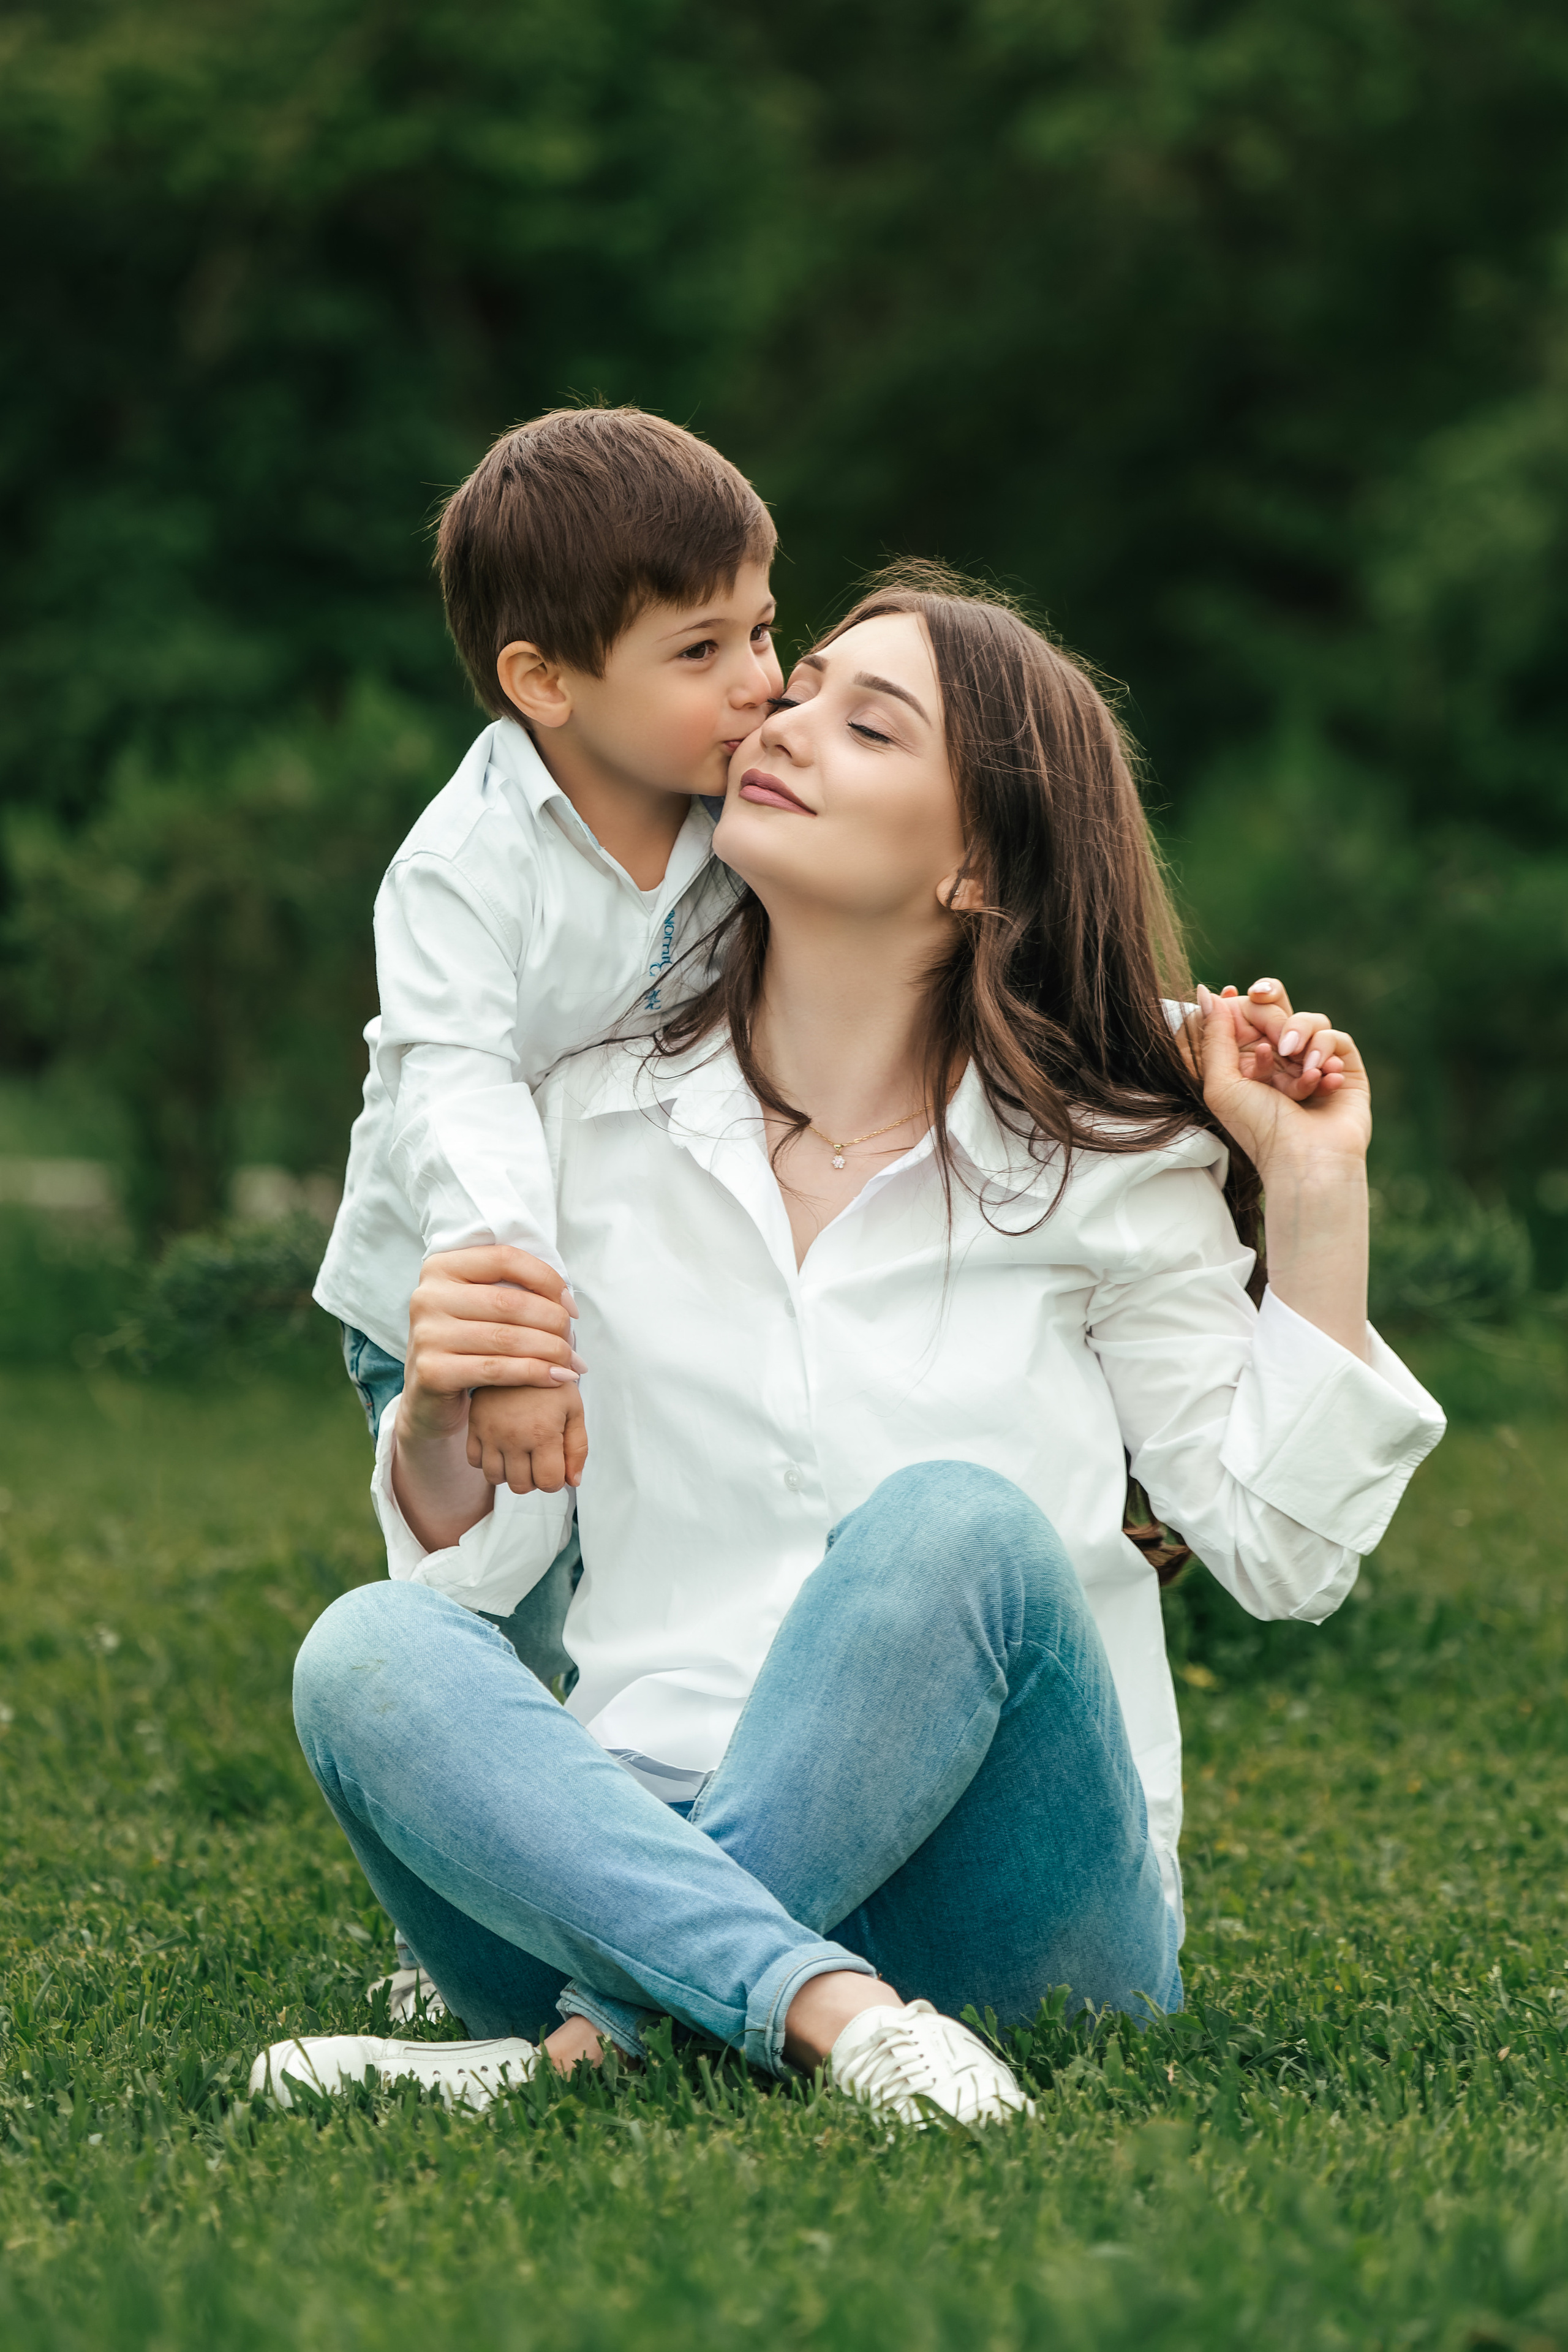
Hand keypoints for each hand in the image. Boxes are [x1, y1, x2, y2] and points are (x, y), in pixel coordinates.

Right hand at [403, 1247, 584, 1443]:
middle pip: (510, 1302)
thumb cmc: (466, 1344)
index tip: (571, 1307)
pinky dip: (534, 1373)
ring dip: (550, 1351)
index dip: (547, 1280)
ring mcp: (427, 1334)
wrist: (430, 1395)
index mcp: (441, 1267)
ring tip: (571, 1362)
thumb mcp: (480, 1306)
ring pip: (507, 1337)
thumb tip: (567, 1299)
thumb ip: (512, 1289)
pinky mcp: (432, 1371)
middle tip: (573, 1343)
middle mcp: (428, 1296)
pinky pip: (497, 1369)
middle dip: (553, 1322)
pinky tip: (556, 1377)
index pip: (505, 1259)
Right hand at [468, 1383, 587, 1494]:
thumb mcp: (575, 1409)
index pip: (548, 1483)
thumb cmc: (551, 1383)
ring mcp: (490, 1432)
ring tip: (520, 1454)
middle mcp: (513, 1436)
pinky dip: (488, 1461)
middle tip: (539, 1458)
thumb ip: (578, 1448)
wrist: (520, 1352)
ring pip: (495, 1478)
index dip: (556, 1480)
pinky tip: (501, 1447)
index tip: (557, 1465)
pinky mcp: (473, 1425)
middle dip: (534, 1479)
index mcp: (543, 1432)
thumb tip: (574, 1481)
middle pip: (521, 1486)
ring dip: (510, 1473)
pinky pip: (474, 1461)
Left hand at [1194, 982, 1370, 1183]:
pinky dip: (1328, 1052)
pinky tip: (1323, 1080)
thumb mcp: (1222, 1083)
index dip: (1247, 1003)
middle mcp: (1280, 1061)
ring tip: (1303, 1070)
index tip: (1244, 994)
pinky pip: (1338, 1037)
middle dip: (1274, 1017)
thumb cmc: (1259, 1128)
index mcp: (1248, 1063)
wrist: (1306, 1159)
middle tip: (1278, 1043)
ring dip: (1303, 1037)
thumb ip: (1214, 1037)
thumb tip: (1207, 993)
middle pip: (1278, 1009)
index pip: (1247, 1015)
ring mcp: (1312, 1064)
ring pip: (1310, 1019)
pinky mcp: (1344, 1069)